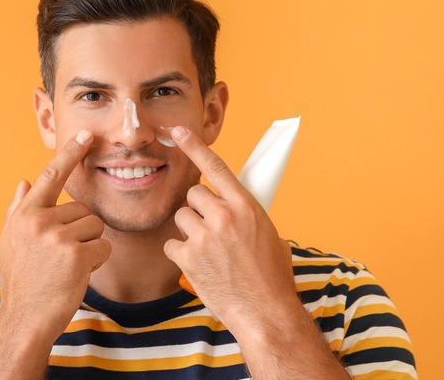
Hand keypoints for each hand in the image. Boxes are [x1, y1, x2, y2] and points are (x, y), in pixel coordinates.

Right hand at [0, 129, 110, 340]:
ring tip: (67, 266)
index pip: (51, 175)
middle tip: (61, 257)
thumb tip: (24, 181)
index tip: (87, 134)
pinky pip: (103, 247)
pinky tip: (78, 274)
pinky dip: (97, 262)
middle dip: (81, 232)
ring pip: (96, 228)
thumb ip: (17, 210)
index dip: (71, 153)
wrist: (24, 319)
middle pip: (84, 210)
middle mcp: (39, 220)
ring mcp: (58, 236)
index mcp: (25, 213)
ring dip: (90, 247)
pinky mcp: (76, 254)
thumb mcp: (10, 242)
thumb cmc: (20, 281)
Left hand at [163, 126, 297, 328]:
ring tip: (208, 250)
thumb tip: (231, 206)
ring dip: (189, 230)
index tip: (177, 132)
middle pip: (193, 194)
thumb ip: (245, 214)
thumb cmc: (272, 277)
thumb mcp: (269, 234)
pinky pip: (171, 244)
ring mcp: (204, 237)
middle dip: (198, 208)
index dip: (194, 146)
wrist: (266, 313)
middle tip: (210, 228)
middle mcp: (224, 217)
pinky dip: (180, 254)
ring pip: (180, 217)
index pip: (216, 167)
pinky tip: (198, 265)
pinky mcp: (188, 258)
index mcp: (246, 207)